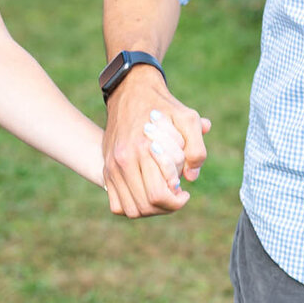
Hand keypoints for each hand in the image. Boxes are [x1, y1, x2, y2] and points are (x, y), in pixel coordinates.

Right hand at [102, 68, 209, 217]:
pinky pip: (116, 204)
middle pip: (145, 206)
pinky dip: (132, 207)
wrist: (130, 91)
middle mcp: (122, 160)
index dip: (177, 201)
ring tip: (163, 197)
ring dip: (150, 210)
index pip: (159, 194)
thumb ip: (197, 149)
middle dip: (166, 207)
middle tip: (177, 196)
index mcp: (142, 151)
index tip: (184, 192)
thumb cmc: (163, 107)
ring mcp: (111, 166)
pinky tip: (146, 195)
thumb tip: (190, 178)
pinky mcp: (107, 169)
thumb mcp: (188, 119)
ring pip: (130, 209)